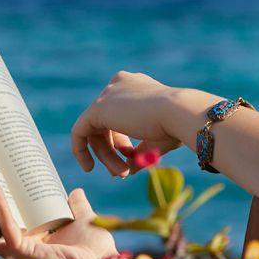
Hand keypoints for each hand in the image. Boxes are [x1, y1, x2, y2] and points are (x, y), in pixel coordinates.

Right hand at [0, 183, 117, 258]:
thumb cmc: (97, 253)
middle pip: (5, 227)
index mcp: (43, 243)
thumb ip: (79, 207)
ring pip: (0, 228)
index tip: (6, 186)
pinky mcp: (26, 252)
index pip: (22, 224)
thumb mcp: (85, 221)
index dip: (12, 208)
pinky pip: (8, 231)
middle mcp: (31, 248)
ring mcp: (26, 252)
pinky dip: (2, 212)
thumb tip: (75, 191)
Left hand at [70, 71, 204, 176]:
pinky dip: (81, 150)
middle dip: (111, 151)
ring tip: (120, 173)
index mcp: (135, 86)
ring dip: (106, 156)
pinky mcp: (97, 108)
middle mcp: (119, 85)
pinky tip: (88, 166)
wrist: (178, 113)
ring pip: (96, 131)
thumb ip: (139, 152)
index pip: (119, 115)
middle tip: (122, 172)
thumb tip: (127, 169)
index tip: (131, 157)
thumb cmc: (175, 125)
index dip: (121, 141)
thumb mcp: (156, 140)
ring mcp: (108, 94)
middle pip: (105, 123)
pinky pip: (80, 131)